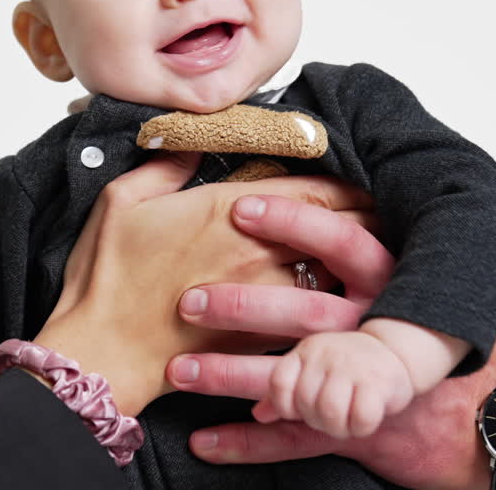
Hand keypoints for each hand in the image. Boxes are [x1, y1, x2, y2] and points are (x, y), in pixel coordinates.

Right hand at [34, 155, 374, 417]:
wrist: (102, 354)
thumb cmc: (107, 278)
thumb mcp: (121, 201)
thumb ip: (165, 165)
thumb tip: (191, 141)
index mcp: (229, 212)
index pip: (312, 191)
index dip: (347, 184)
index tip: (367, 177)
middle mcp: (259, 253)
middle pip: (337, 231)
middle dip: (369, 219)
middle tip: (393, 210)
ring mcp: (265, 298)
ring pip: (335, 275)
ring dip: (364, 264)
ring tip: (388, 254)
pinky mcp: (263, 339)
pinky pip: (316, 319)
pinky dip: (341, 307)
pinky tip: (353, 302)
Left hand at [165, 193, 495, 489]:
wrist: (480, 420)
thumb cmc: (434, 333)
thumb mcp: (417, 278)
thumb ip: (370, 241)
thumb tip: (320, 198)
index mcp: (393, 283)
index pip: (342, 242)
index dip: (293, 221)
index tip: (240, 207)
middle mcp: (377, 329)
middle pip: (306, 313)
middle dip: (243, 306)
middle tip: (189, 298)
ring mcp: (366, 384)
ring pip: (291, 378)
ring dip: (230, 375)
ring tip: (179, 370)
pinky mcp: (355, 430)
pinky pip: (294, 439)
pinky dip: (246, 442)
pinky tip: (204, 440)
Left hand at [253, 330, 412, 438]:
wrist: (398, 353)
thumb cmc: (349, 369)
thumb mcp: (315, 372)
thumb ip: (287, 393)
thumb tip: (259, 414)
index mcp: (307, 351)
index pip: (279, 383)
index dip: (285, 406)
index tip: (299, 412)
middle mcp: (327, 355)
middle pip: (305, 405)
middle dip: (318, 421)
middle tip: (334, 416)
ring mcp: (352, 367)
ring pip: (330, 414)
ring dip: (340, 427)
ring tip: (349, 419)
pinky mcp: (378, 383)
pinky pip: (360, 420)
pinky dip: (361, 427)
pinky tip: (366, 418)